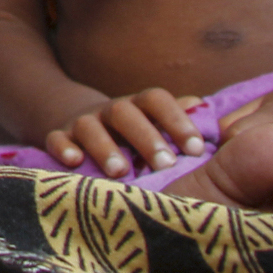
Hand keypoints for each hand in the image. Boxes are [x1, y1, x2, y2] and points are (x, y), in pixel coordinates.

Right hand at [44, 88, 204, 177]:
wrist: (70, 117)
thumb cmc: (127, 131)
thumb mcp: (151, 123)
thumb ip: (180, 121)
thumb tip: (216, 117)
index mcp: (137, 106)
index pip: (156, 100)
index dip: (177, 120)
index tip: (198, 149)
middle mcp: (109, 110)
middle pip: (125, 112)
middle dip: (146, 137)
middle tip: (166, 164)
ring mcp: (80, 122)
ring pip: (90, 126)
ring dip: (106, 147)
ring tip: (121, 171)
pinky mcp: (56, 135)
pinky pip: (55, 138)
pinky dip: (63, 147)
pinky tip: (74, 162)